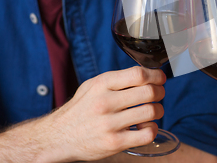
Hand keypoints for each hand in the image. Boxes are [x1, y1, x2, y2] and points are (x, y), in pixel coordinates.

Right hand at [42, 66, 165, 161]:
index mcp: (101, 84)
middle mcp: (105, 102)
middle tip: (159, 94)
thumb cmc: (80, 110)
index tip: (160, 78)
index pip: (138, 74)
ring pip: (152, 111)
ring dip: (158, 110)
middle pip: (149, 92)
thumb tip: (147, 73)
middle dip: (160, 92)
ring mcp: (110, 124)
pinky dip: (152, 129)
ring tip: (152, 111)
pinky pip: (147, 133)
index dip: (156, 75)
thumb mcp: (92, 87)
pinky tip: (145, 126)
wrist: (57, 138)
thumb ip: (117, 80)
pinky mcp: (115, 142)